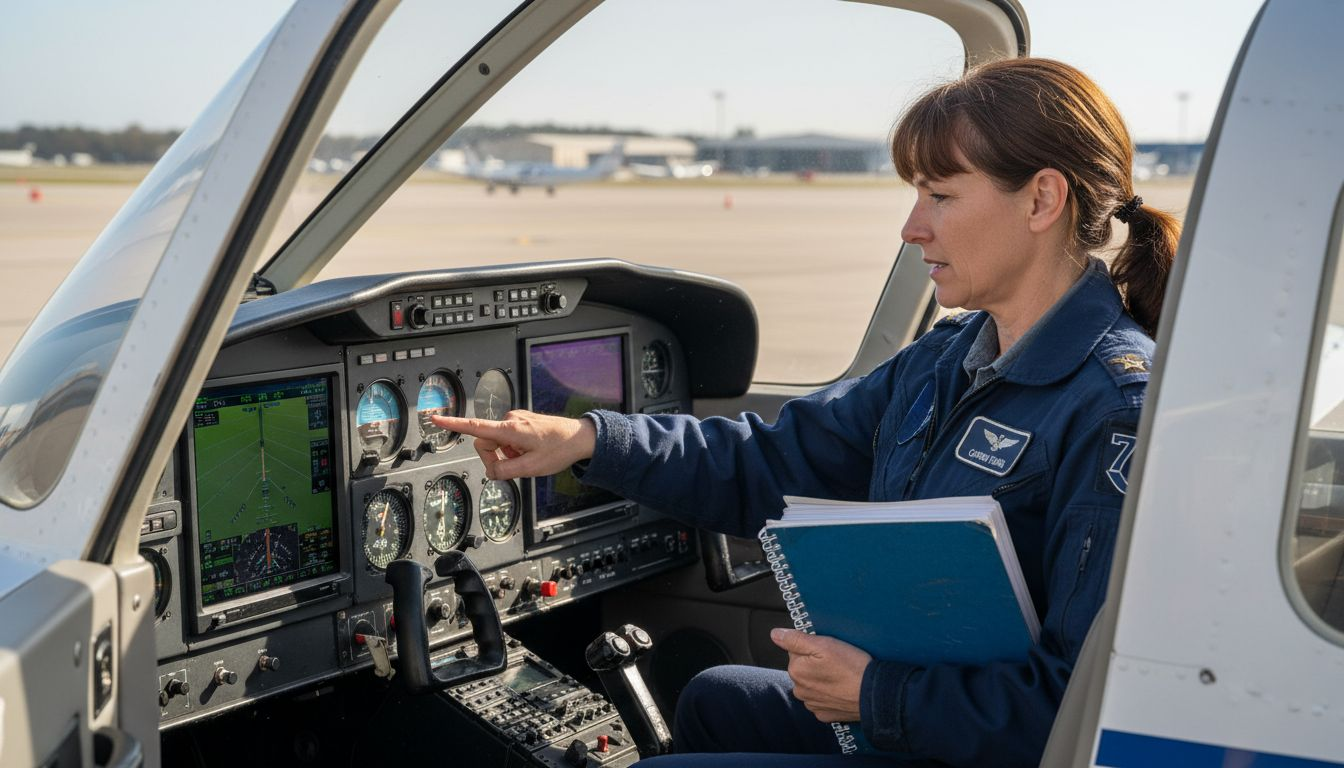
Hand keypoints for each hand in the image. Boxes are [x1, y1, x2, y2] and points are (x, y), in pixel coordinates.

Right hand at [430, 410, 596, 479]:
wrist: (580, 437)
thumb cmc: (559, 449)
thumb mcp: (531, 469)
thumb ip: (506, 471)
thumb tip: (492, 471)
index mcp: (510, 429)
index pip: (475, 427)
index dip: (453, 424)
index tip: (436, 418)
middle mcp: (510, 420)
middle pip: (485, 442)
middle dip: (495, 458)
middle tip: (513, 468)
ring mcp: (516, 420)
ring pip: (497, 442)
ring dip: (506, 454)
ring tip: (527, 458)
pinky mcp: (521, 422)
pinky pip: (507, 439)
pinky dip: (513, 449)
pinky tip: (529, 452)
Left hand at [771, 628, 869, 723]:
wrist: (874, 695)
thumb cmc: (851, 667)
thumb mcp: (824, 644)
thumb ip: (796, 639)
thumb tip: (775, 634)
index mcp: (796, 670)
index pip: (796, 651)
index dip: (813, 647)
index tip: (828, 651)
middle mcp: (799, 690)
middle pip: (803, 668)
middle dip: (816, 664)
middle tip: (836, 662)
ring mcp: (812, 704)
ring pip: (812, 684)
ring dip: (822, 679)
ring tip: (840, 675)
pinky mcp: (824, 714)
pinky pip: (821, 699)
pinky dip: (829, 693)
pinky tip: (841, 689)